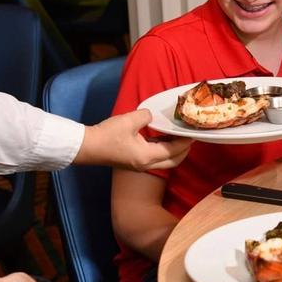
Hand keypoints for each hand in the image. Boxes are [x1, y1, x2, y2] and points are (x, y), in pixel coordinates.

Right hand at [74, 108, 192, 170]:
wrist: (86, 147)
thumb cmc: (107, 135)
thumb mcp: (129, 120)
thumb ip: (146, 116)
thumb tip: (151, 115)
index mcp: (147, 156)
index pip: (174, 150)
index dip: (186, 141)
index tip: (194, 132)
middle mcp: (146, 164)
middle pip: (173, 161)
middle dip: (185, 150)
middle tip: (191, 137)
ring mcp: (139, 165)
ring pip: (165, 161)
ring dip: (174, 150)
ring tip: (180, 135)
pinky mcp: (133, 162)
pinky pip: (155, 157)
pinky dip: (163, 149)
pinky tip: (164, 137)